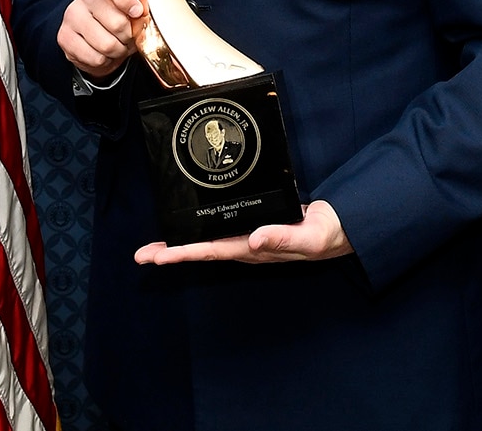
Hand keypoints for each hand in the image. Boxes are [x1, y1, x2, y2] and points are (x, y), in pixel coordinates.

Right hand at [57, 0, 192, 77]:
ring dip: (118, 49)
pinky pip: (93, 56)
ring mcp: (72, 15)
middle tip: (131, 35)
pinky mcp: (65, 37)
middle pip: (113, 19)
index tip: (137, 11)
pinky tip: (106, 53)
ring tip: (120, 44)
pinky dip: (105, 60)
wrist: (101, 36)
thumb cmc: (126, 14)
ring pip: (104, 42)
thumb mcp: (147, 0)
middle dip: (129, 34)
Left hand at [133, 201, 351, 265]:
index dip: (184, 253)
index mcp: (254, 250)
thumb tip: (254, 239)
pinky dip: (202, 228)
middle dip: (171, 253)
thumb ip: (282, 237)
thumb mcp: (309, 236)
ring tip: (155, 246)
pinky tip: (191, 225)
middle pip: (202, 250)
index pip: (212, 252)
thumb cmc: (326, 235)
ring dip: (182, 243)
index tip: (158, 257)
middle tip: (141, 256)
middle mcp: (246, 246)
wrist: (340, 228)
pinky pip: (222, 229)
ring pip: (209, 241)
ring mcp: (249, 237)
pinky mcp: (254, 225)